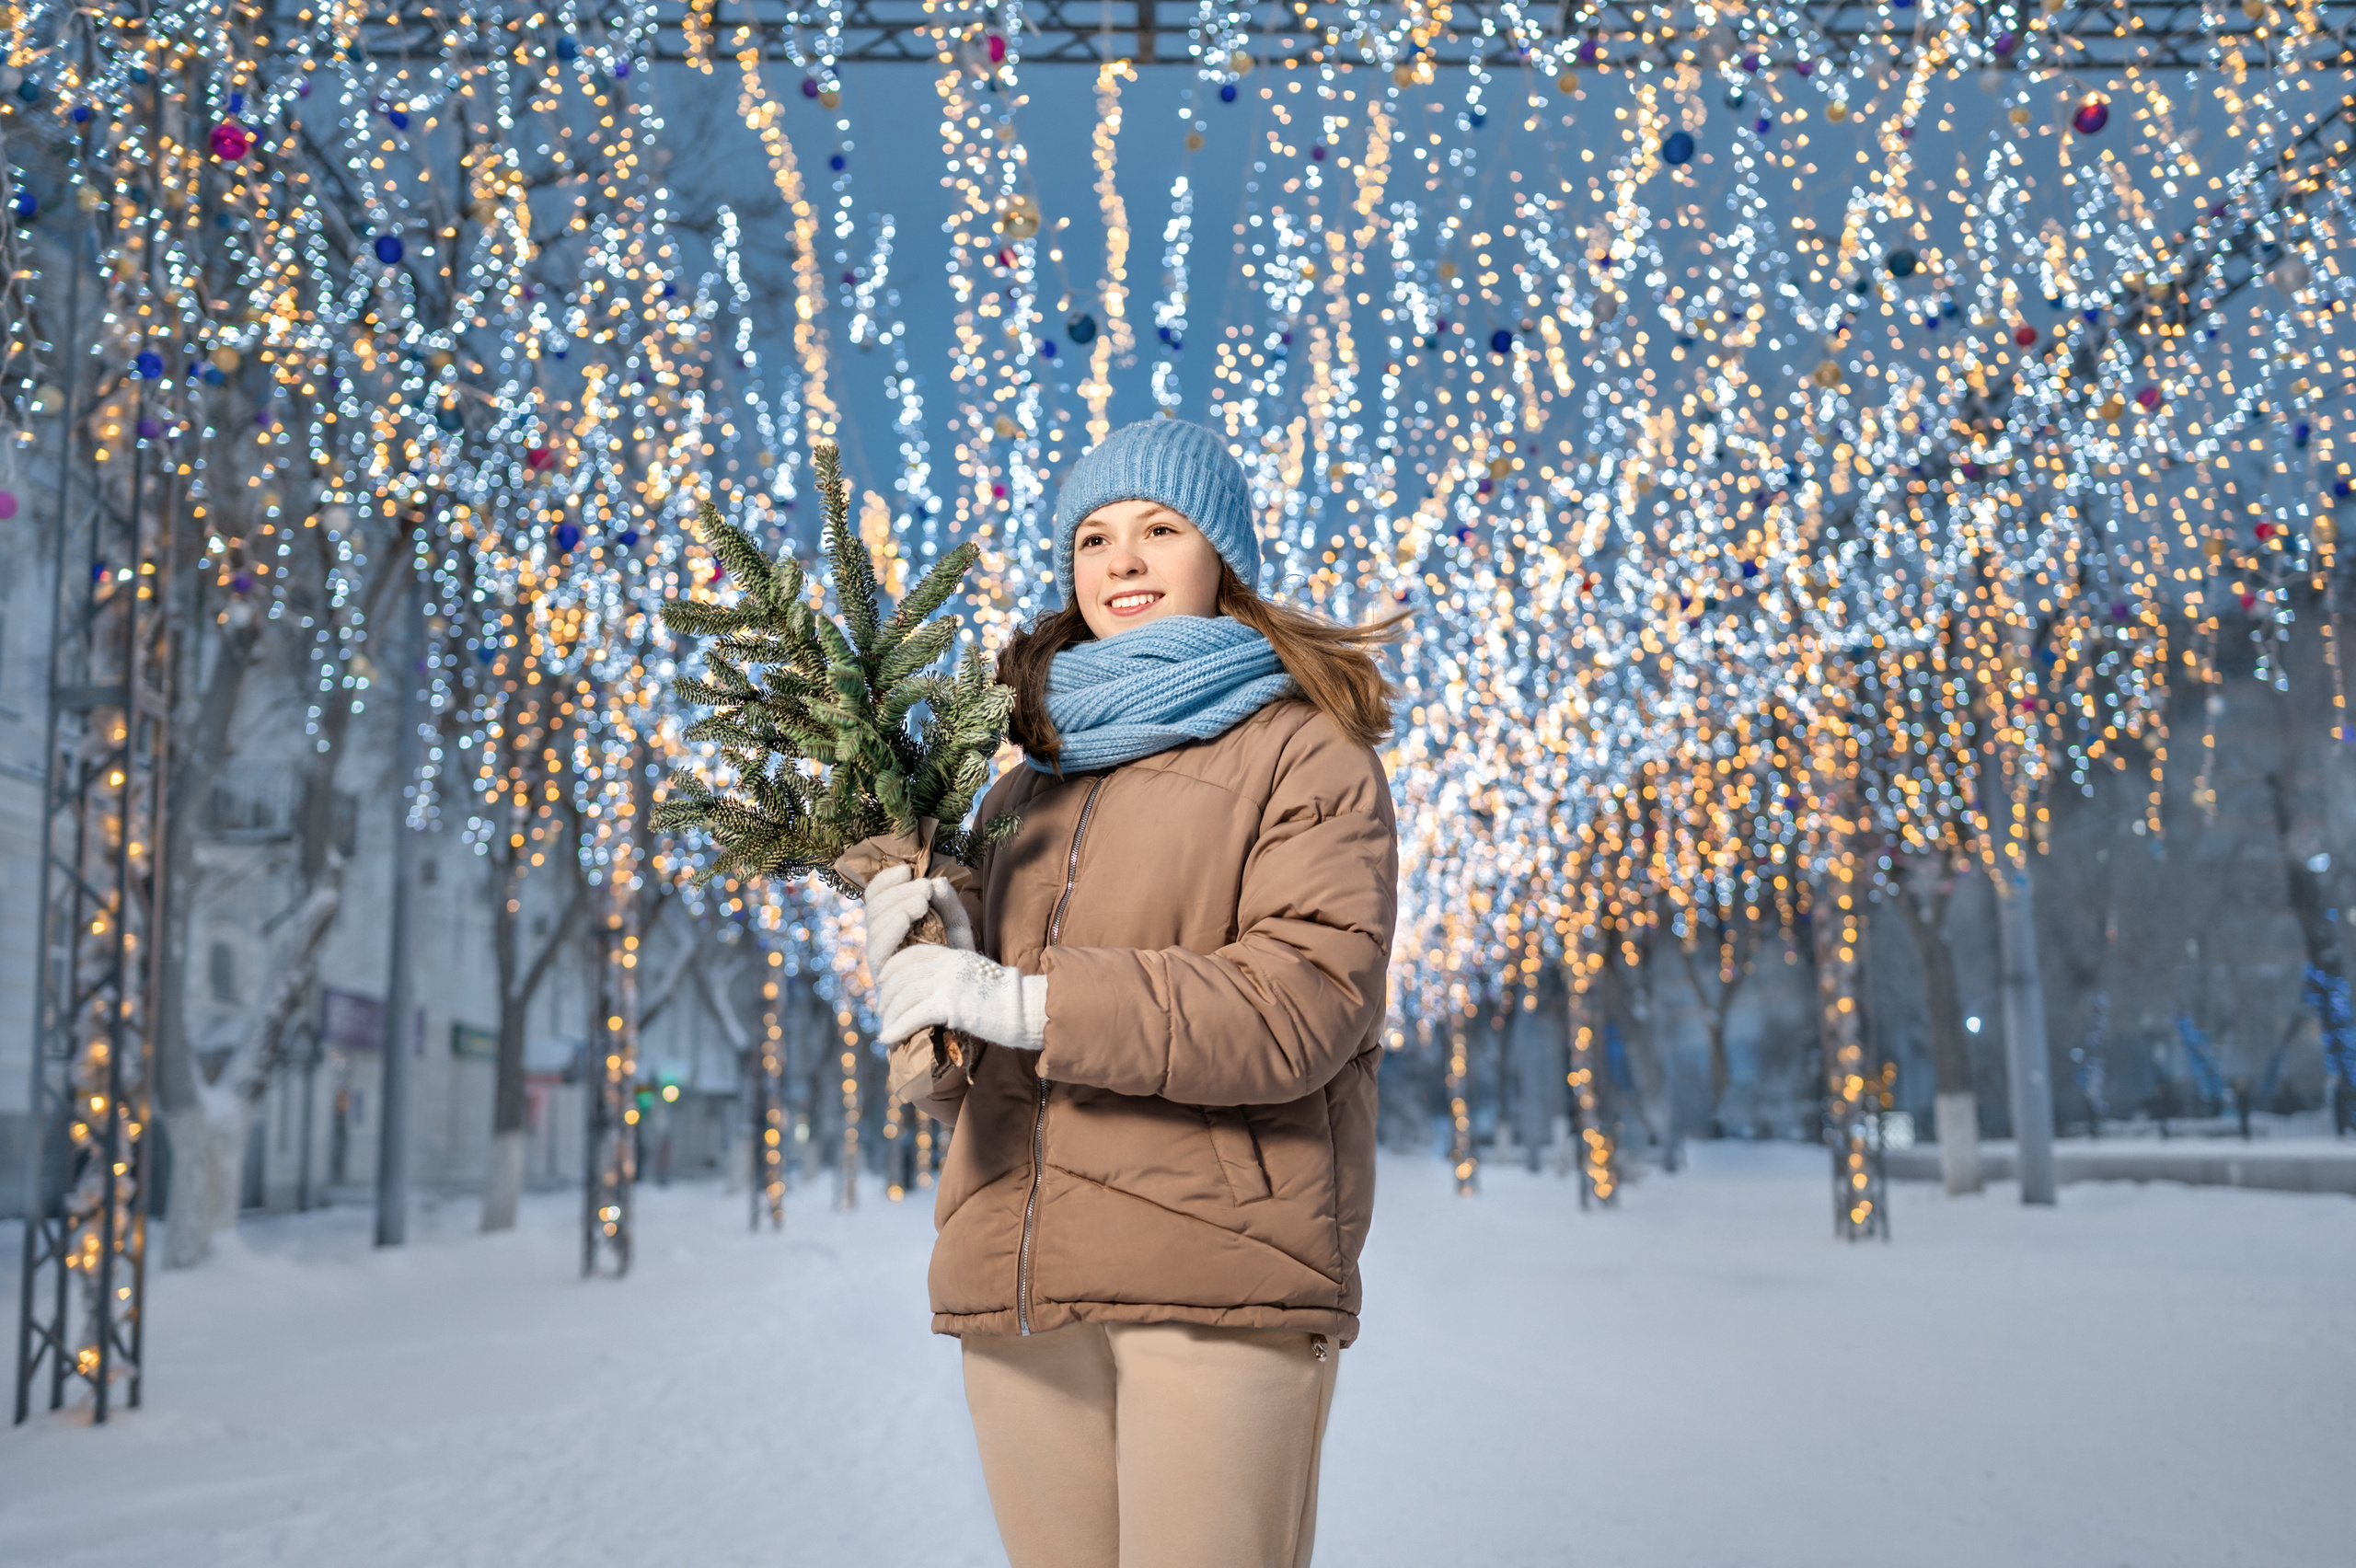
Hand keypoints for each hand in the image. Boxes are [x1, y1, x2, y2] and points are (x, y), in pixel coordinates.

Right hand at [862, 865, 975, 977]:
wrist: (962, 998)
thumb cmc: (957, 962)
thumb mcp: (957, 928)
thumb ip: (949, 904)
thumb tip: (938, 880)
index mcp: (892, 925)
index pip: (877, 897)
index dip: (886, 880)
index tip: (906, 870)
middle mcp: (882, 941)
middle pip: (875, 908)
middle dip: (898, 892)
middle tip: (924, 887)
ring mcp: (880, 959)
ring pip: (875, 925)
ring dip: (897, 906)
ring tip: (923, 899)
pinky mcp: (883, 976)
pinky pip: (879, 949)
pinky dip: (891, 928)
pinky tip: (908, 915)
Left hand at [877, 945, 1046, 1052]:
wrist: (1028, 1008)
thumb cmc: (1007, 1000)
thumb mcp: (977, 978)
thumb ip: (956, 978)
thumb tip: (937, 994)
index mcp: (954, 955)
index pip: (911, 955)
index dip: (892, 969)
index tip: (884, 984)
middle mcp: (948, 964)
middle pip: (902, 975)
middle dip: (887, 996)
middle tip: (882, 1012)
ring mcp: (949, 982)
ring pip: (904, 995)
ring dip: (890, 1015)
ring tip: (885, 1029)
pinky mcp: (951, 1003)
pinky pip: (913, 1014)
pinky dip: (897, 1027)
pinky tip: (887, 1038)